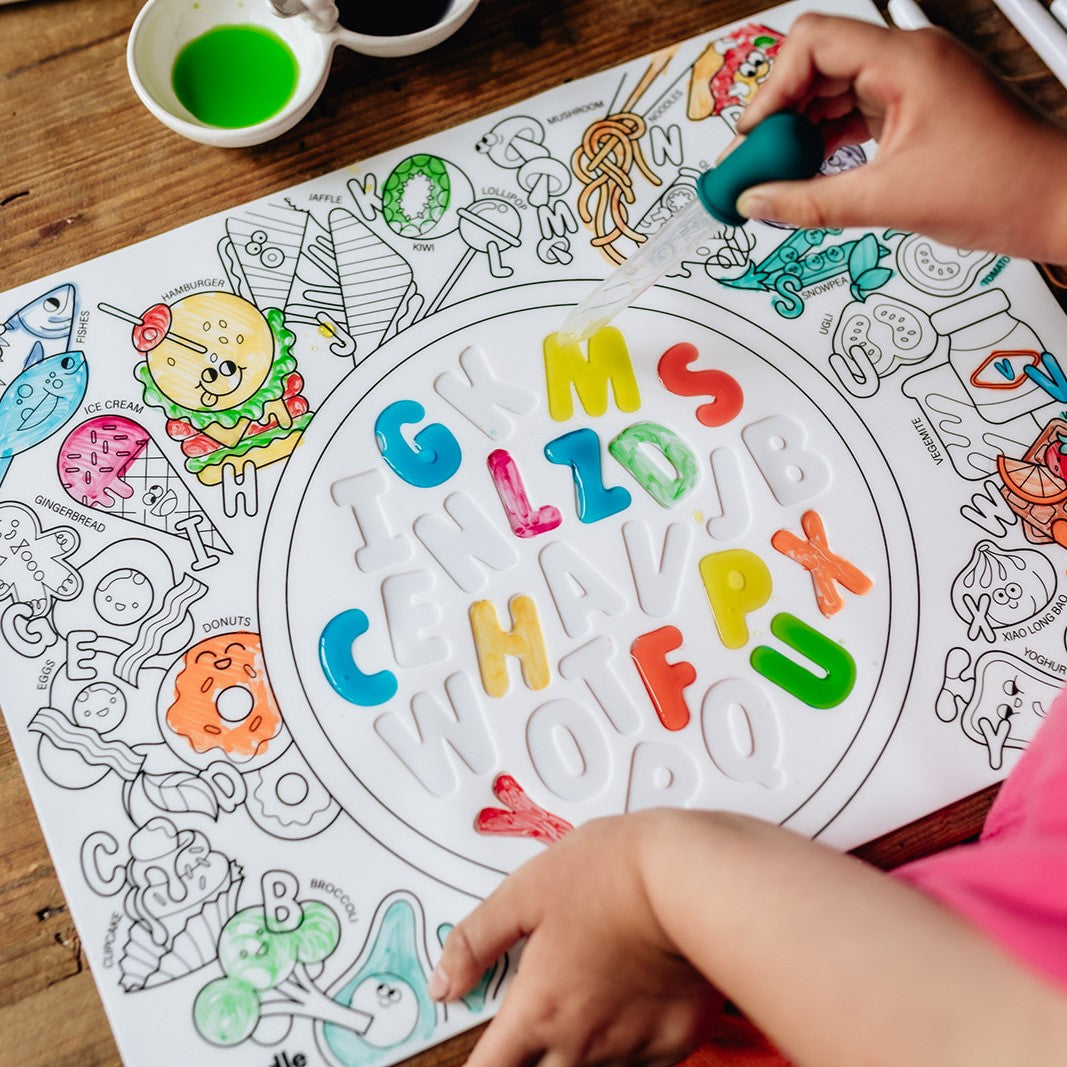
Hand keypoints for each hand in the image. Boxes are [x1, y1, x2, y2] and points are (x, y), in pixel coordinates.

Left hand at [431, 812, 722, 1065]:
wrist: (689, 878)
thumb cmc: (612, 874)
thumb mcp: (526, 890)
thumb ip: (477, 940)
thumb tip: (444, 979)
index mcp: (539, 1009)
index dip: (477, 1066)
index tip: (480, 1055)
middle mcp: (582, 1042)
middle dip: (530, 1054)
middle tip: (540, 1012)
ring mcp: (632, 1047)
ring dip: (577, 1048)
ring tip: (588, 995)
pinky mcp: (675, 1041)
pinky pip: (640, 1061)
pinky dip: (627, 1041)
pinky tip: (630, 1000)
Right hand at [733, 13, 1066, 262]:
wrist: (1055, 204)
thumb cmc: (1004, 186)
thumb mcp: (888, 200)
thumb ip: (809, 204)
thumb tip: (757, 202)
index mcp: (908, 61)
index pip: (812, 42)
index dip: (772, 89)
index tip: (753, 138)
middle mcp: (909, 61)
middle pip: (815, 65)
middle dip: (779, 115)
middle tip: (756, 165)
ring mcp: (913, 83)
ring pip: (831, 91)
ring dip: (799, 132)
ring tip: (778, 176)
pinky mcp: (915, 109)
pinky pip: (854, 113)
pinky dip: (825, 143)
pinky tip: (809, 175)